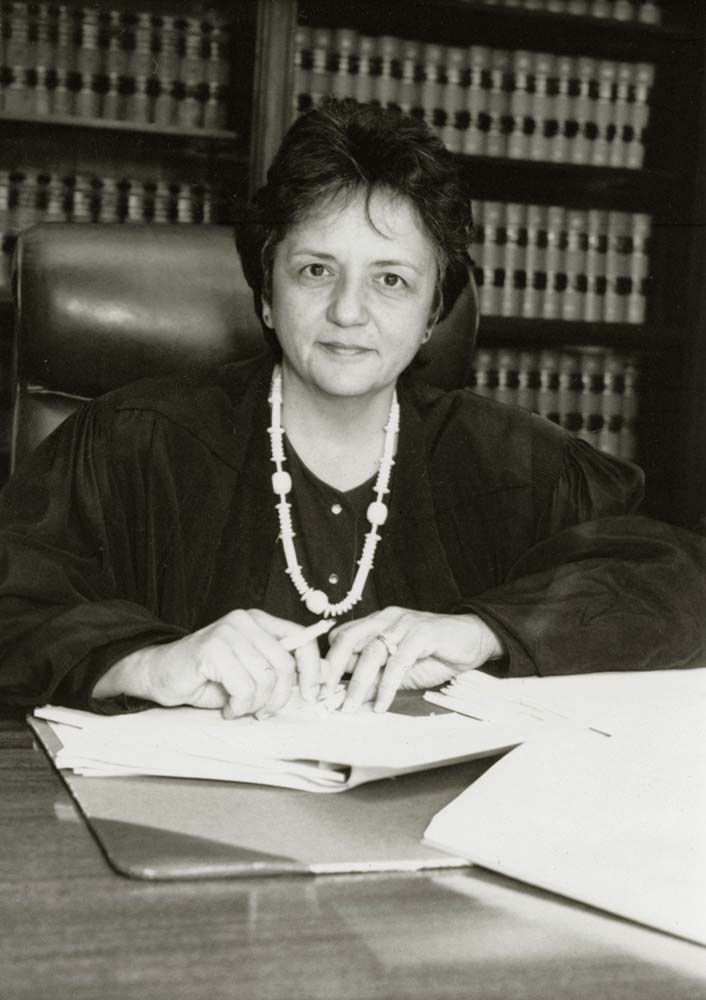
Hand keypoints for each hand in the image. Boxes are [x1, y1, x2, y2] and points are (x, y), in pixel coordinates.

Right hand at [92, 609, 322, 717]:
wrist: (161, 674)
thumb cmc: (208, 677)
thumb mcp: (251, 672)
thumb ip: (279, 671)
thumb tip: (317, 680)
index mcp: (259, 622)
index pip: (301, 639)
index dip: (313, 669)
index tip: (312, 695)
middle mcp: (245, 621)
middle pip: (284, 665)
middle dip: (278, 698)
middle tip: (263, 713)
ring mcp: (228, 631)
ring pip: (264, 680)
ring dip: (254, 706)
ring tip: (238, 707)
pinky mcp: (212, 648)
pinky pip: (243, 688)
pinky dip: (239, 706)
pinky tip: (227, 707)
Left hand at [325, 607, 503, 713]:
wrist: (473, 640)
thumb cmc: (435, 654)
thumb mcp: (399, 670)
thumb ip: (375, 677)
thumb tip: (348, 696)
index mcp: (376, 623)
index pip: (342, 637)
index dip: (328, 661)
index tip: (318, 688)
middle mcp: (386, 619)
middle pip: (348, 639)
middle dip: (332, 669)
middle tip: (323, 696)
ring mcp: (404, 624)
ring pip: (371, 652)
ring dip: (358, 684)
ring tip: (351, 707)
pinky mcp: (422, 633)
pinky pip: (397, 662)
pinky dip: (387, 686)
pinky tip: (382, 704)